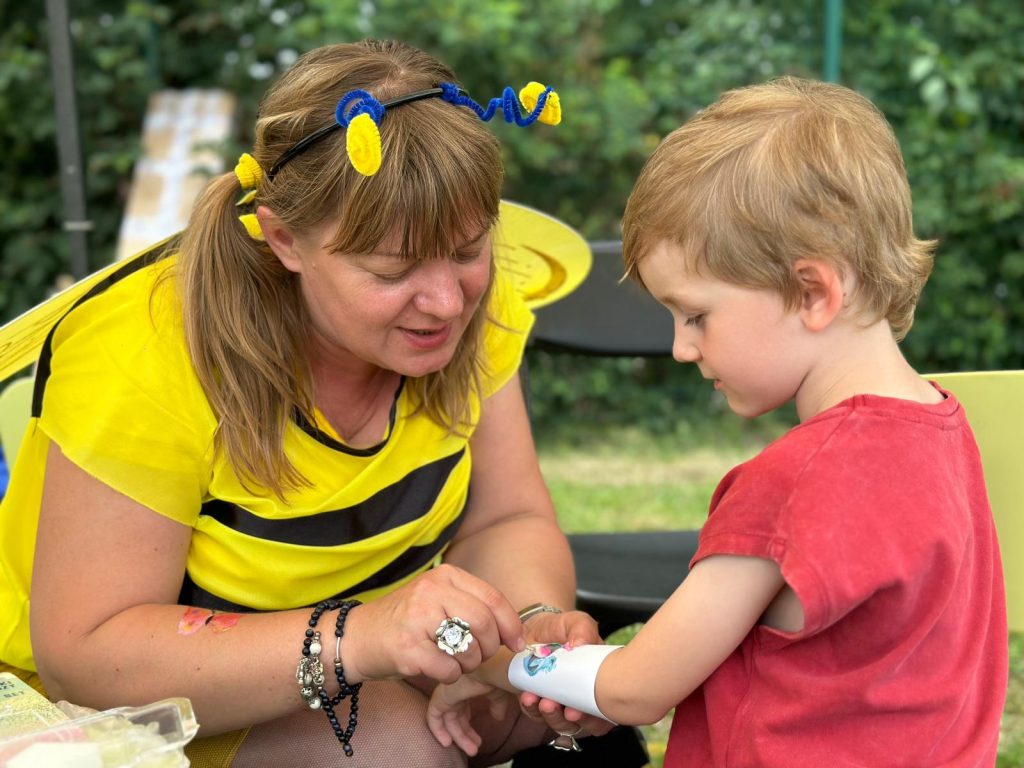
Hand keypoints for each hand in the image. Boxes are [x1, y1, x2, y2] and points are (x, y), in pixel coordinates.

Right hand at [342, 564, 523, 683]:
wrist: (356, 637)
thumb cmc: (406, 622)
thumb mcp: (438, 599)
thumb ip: (471, 605)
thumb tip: (514, 631)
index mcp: (444, 576)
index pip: (493, 598)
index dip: (511, 625)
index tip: (516, 644)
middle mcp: (431, 591)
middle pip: (485, 624)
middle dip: (489, 648)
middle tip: (478, 656)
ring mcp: (417, 619)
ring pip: (470, 649)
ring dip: (468, 665)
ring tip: (451, 659)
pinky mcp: (408, 648)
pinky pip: (449, 670)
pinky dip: (449, 676)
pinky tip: (433, 667)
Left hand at [427, 675, 512, 755]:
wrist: (494, 666)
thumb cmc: (501, 672)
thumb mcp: (501, 691)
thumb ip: (498, 704)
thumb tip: (498, 716)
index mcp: (469, 685)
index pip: (464, 707)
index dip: (469, 723)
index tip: (479, 738)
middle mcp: (456, 688)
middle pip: (457, 715)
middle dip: (466, 733)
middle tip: (476, 746)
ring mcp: (448, 692)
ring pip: (448, 719)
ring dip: (459, 736)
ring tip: (472, 750)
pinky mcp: (441, 696)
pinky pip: (434, 716)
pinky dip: (438, 730)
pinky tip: (448, 743)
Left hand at [517, 609, 612, 738]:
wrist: (535, 628)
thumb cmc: (562, 628)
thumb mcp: (576, 622)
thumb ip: (583, 629)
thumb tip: (579, 644)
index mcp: (601, 683)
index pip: (606, 712)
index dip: (596, 719)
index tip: (578, 711)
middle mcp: (583, 698)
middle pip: (582, 724)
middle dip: (567, 720)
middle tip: (556, 707)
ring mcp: (561, 703)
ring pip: (559, 724)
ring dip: (550, 716)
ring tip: (541, 701)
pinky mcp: (540, 703)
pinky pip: (536, 714)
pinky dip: (532, 709)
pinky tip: (528, 697)